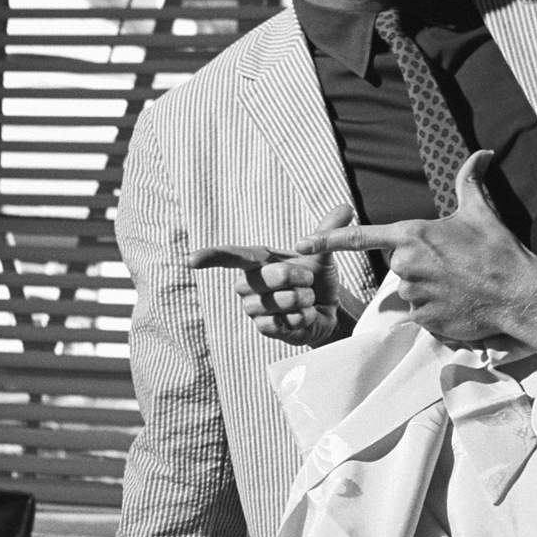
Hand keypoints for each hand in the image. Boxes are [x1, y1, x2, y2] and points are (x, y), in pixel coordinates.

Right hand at [194, 204, 354, 347]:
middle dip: (296, 277)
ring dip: (302, 300)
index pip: (230, 256)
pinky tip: (304, 316)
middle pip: (268, 278)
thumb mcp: (323, 253)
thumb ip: (328, 231)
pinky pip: (284, 322)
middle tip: (307, 280)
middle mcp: (248, 285)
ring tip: (306, 299)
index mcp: (256, 261)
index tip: (191, 260)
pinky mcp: (264, 330)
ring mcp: (254, 309)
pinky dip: (302, 318)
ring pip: (277, 303)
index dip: (211, 257)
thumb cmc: (316, 278)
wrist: (326, 310)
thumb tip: (345, 207)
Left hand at [306, 153, 536, 357]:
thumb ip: (469, 181)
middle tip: (451, 266)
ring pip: (408, 291)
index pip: (360, 237)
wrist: (518, 293)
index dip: (327, 241)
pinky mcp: (423, 319)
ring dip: (427, 289)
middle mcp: (406, 265)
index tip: (301, 244)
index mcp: (412, 235)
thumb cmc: (498, 250)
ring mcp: (413, 294)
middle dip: (418, 266)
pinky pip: (420, 314)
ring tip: (457, 284)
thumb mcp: (481, 210)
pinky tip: (457, 302)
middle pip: (397, 267)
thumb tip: (482, 153)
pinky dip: (435, 310)